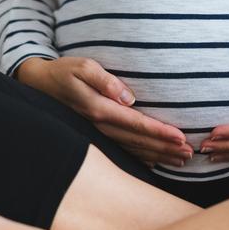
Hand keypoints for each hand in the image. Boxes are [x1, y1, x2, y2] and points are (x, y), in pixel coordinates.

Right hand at [16, 57, 192, 166]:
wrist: (38, 84)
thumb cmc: (64, 71)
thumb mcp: (83, 67)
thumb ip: (105, 80)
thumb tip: (128, 96)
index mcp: (99, 109)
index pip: (136, 123)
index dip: (159, 131)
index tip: (180, 137)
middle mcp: (100, 126)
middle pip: (139, 141)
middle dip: (165, 148)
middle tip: (190, 154)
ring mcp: (97, 133)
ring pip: (133, 149)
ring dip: (157, 155)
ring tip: (180, 160)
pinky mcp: (96, 134)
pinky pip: (123, 150)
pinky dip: (141, 157)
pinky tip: (156, 162)